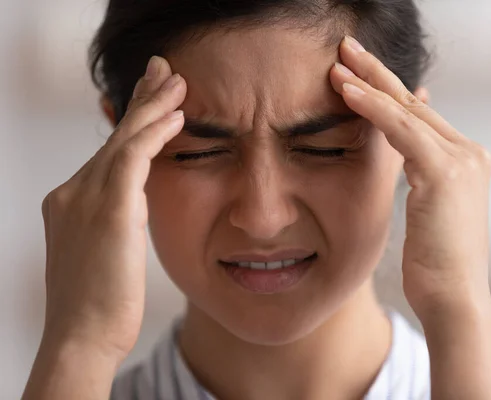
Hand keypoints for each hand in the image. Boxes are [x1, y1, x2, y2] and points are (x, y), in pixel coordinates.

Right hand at [40, 56, 185, 360]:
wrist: (81, 339)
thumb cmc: (98, 306)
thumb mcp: (103, 253)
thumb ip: (114, 222)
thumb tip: (134, 208)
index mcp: (70, 203)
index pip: (107, 152)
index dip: (131, 123)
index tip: (154, 102)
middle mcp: (72, 193)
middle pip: (115, 136)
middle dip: (142, 101)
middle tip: (164, 71)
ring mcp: (85, 198)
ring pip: (125, 139)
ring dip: (154, 107)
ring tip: (178, 82)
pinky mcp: (107, 210)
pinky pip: (132, 158)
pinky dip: (155, 135)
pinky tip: (178, 118)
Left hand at [329, 37, 490, 320]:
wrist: (453, 298)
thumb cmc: (434, 265)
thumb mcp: (424, 213)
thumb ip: (417, 178)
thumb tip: (401, 157)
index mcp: (464, 162)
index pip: (419, 117)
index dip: (388, 93)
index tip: (360, 75)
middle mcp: (469, 154)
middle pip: (413, 104)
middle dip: (378, 74)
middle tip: (348, 49)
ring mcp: (462, 160)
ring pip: (405, 110)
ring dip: (369, 83)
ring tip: (338, 62)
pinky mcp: (446, 171)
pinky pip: (401, 128)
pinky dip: (373, 107)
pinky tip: (347, 91)